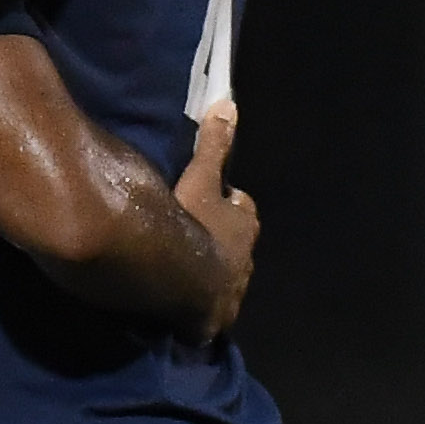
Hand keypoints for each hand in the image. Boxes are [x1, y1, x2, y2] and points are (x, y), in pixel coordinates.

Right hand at [178, 103, 257, 340]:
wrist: (184, 279)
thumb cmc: (194, 225)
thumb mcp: (201, 179)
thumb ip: (214, 145)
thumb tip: (229, 103)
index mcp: (244, 226)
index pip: (242, 209)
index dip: (228, 205)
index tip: (211, 202)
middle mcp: (245, 261)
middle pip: (235, 247)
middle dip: (221, 244)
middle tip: (195, 239)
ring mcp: (230, 293)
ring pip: (224, 281)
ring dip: (209, 277)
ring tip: (184, 274)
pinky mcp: (212, 320)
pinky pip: (206, 314)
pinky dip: (197, 310)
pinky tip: (179, 308)